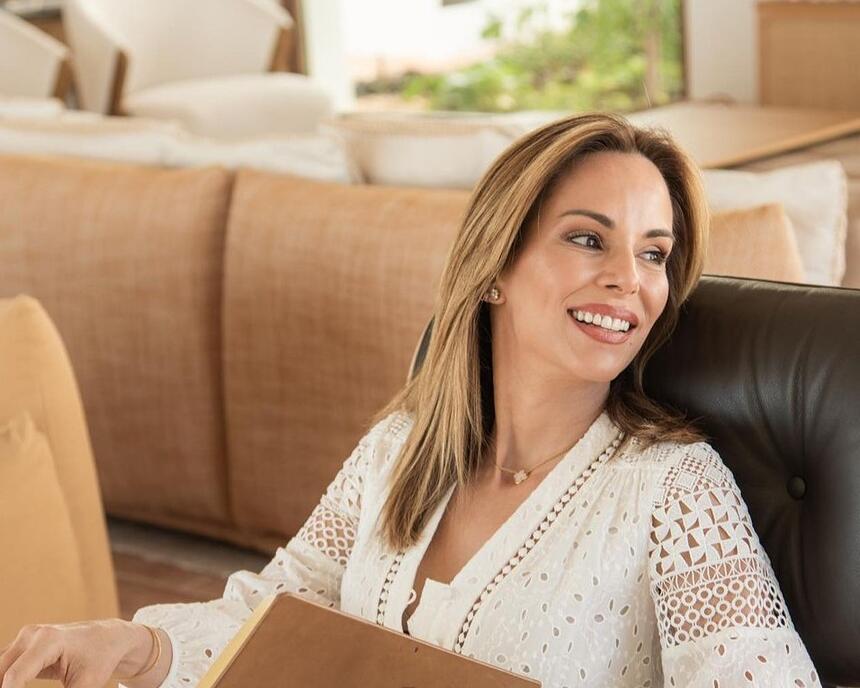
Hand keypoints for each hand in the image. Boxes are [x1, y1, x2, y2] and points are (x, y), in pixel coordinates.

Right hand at [0, 619, 152, 687]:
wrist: (109, 638)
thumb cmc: (101, 658)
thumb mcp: (86, 684)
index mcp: (48, 640)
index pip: (15, 676)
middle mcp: (32, 635)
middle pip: (1, 671)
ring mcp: (25, 639)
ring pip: (0, 669)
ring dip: (4, 684)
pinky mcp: (23, 647)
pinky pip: (5, 667)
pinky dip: (6, 682)